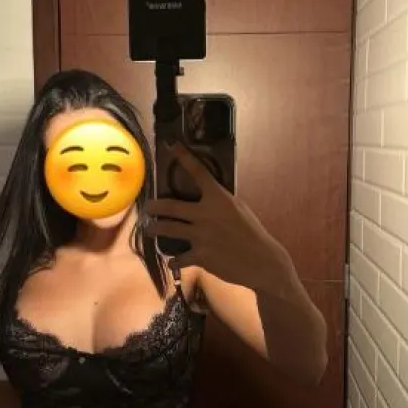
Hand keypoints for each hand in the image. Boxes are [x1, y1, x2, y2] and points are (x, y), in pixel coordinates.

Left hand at [144, 143, 292, 292]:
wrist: (261, 261)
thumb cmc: (252, 232)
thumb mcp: (238, 209)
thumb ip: (220, 202)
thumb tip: (206, 198)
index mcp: (219, 198)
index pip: (199, 172)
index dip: (184, 157)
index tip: (171, 145)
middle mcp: (206, 214)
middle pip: (170, 206)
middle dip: (154, 206)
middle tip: (146, 207)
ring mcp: (201, 236)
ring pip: (167, 229)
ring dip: (155, 229)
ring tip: (149, 228)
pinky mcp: (200, 256)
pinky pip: (179, 258)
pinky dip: (175, 261)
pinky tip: (172, 262)